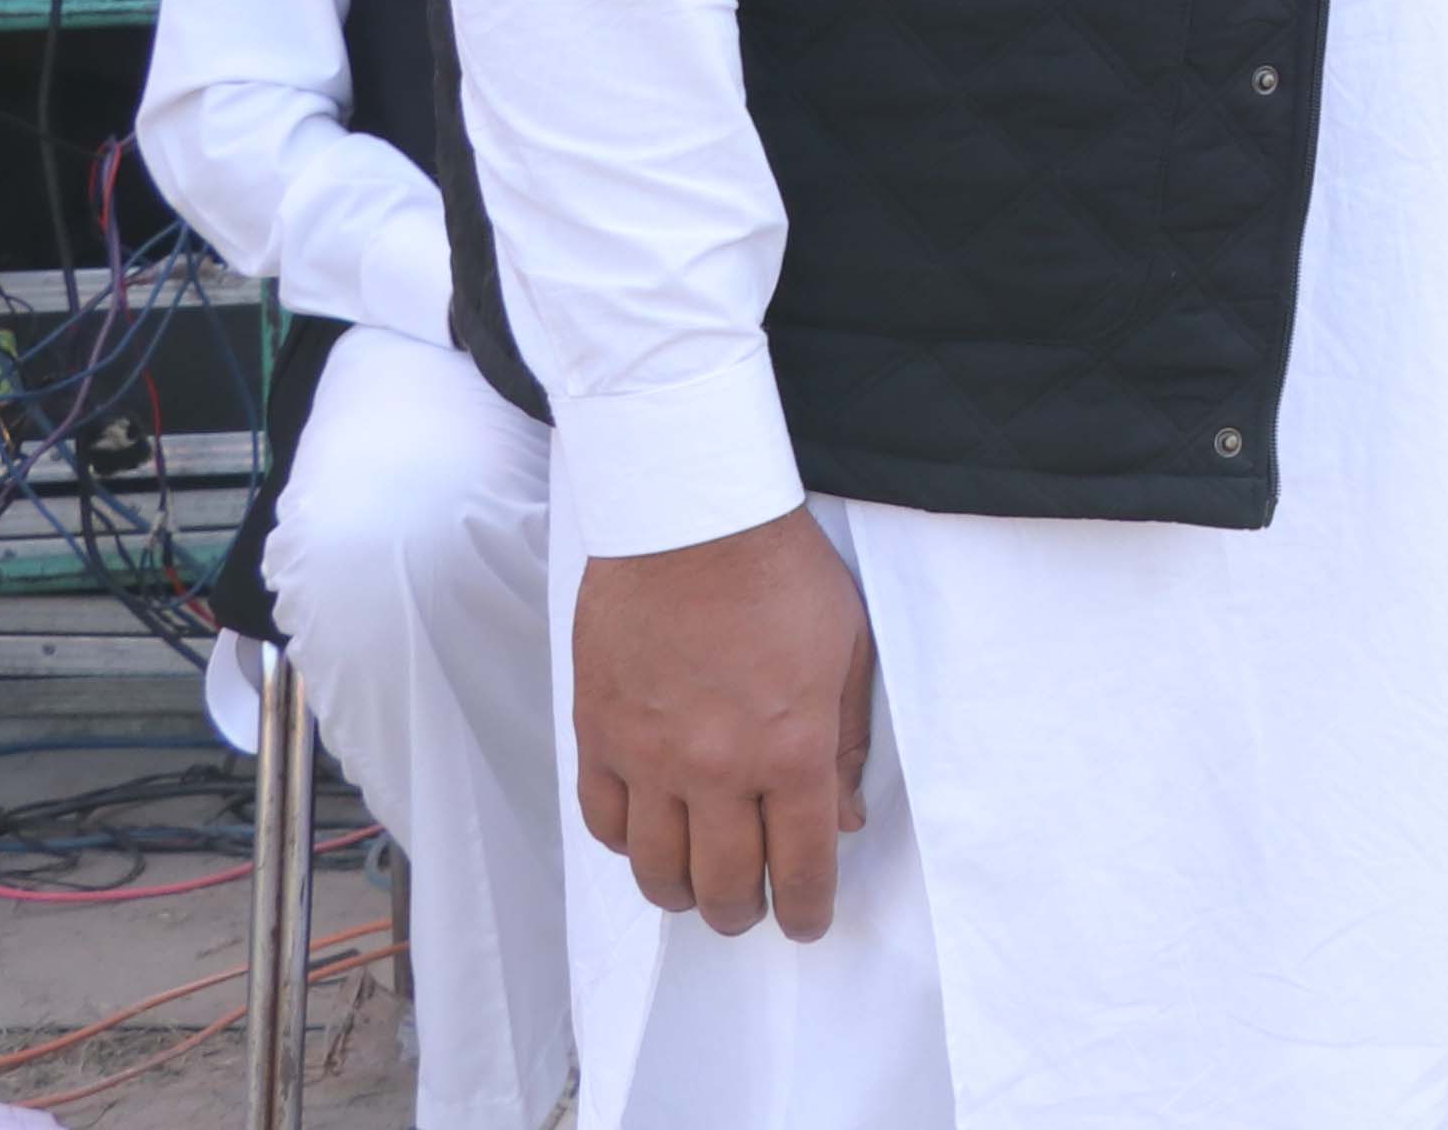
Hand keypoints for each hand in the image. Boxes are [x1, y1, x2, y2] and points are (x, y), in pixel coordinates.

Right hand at [575, 507, 875, 938]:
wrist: (689, 522)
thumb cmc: (782, 576)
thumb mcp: (847, 651)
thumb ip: (847, 742)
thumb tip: (845, 819)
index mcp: (790, 749)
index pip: (799, 863)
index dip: (804, 909)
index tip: (806, 925)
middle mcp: (717, 768)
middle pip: (723, 882)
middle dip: (743, 912)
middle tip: (751, 911)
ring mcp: (650, 757)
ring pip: (656, 869)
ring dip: (681, 894)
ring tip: (699, 891)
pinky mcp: (600, 736)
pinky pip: (606, 822)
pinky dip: (628, 845)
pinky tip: (648, 840)